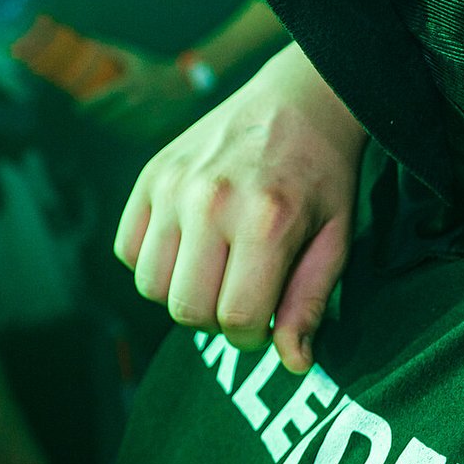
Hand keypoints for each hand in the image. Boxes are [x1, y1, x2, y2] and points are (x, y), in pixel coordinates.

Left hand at [77, 43, 202, 143]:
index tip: (78, 109)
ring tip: (108, 121)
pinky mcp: (155, 127)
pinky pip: (133, 136)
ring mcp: (146, 116)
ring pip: (118, 129)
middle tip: (94, 115)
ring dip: (111, 126)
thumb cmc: (154, 66)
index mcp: (128, 84)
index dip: (83, 107)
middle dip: (96, 118)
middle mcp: (136, 101)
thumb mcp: (132, 55)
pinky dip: (126, 134)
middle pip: (105, 118)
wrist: (184, 81)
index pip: (97, 100)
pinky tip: (124, 128)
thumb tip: (87, 39)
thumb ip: (109, 48)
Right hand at [114, 43, 367, 372]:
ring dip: (182, 291)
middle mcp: (211, 202)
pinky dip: (154, 259)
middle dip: (216, 319)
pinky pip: (128, 249)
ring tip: (218, 267)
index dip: (254, 335)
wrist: (301, 99)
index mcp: (265, 221)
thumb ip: (310, 302)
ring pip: (150, 286)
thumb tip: (293, 363)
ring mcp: (173, 185)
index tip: (266, 320)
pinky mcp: (150, 174)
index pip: (237, 320)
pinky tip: (191, 243)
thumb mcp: (336, 237)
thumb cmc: (324, 175)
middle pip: (186, 311)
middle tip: (242, 294)